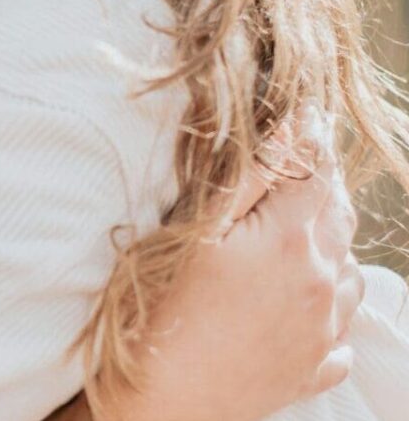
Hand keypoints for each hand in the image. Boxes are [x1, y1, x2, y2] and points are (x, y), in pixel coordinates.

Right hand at [105, 107, 361, 420]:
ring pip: (350, 270)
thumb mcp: (197, 230)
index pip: (320, 170)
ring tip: (287, 244)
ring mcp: (325, 329)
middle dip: (318, 189)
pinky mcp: (316, 366)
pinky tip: (294, 304)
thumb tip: (291, 125)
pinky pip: (342, 327)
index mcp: (293, 240)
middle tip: (286, 179)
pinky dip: (327, 307)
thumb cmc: (164, 310)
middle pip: (340, 216)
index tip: (303, 121)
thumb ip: (249, 175)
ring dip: (329, 247)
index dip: (311, 141)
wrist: (163, 400)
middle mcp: (324, 281)